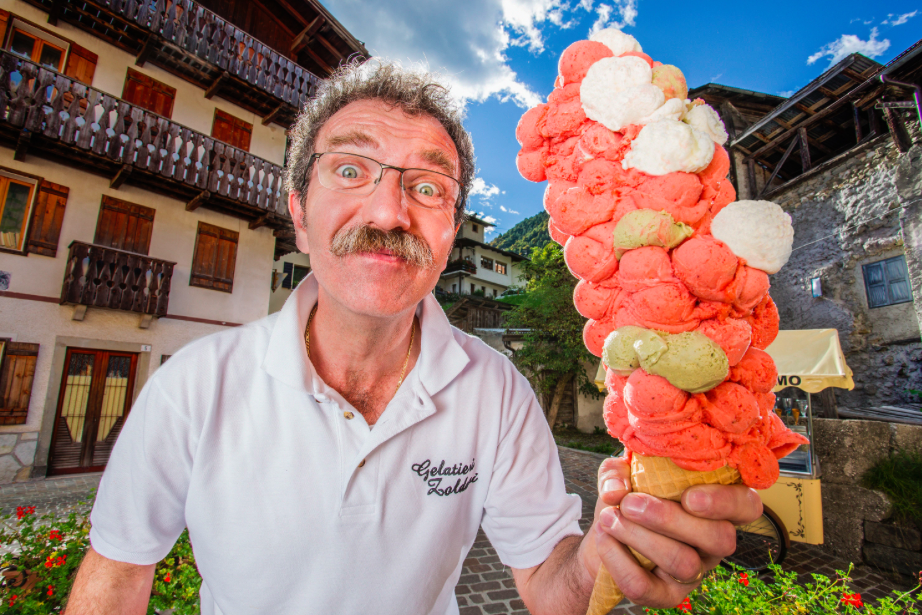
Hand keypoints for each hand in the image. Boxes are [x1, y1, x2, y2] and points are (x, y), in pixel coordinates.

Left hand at [579, 455, 762, 608]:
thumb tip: (617, 491)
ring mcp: (695, 571)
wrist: (607, 532)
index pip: (747, 505)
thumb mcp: (623, 473)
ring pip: (683, 563)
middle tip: (630, 504)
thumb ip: (618, 472)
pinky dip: (619, 561)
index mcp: (715, 504)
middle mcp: (714, 540)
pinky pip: (648, 588)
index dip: (726, 502)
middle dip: (669, 519)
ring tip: (610, 518)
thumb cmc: (628, 496)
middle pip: (719, 538)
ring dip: (640, 538)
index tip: (689, 496)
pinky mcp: (667, 595)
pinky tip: (606, 538)